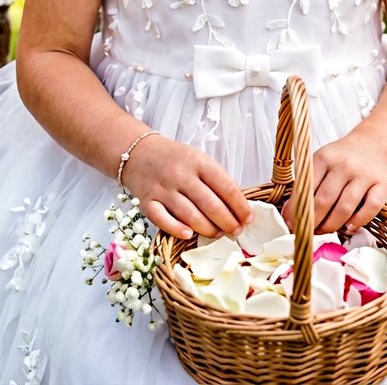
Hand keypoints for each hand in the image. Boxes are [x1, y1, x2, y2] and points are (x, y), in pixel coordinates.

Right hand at [123, 134, 252, 240]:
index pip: (226, 186)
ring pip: (190, 216)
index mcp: (198, 161)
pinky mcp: (147, 202)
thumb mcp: (198, 159)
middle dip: (228, 222)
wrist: (138, 152)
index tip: (248, 218)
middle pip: (210, 204)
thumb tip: (237, 207)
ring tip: (218, 234)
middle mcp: (180, 174)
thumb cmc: (174, 158)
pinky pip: (163, 220)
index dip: (240, 206)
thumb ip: (215, 180)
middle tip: (236, 231)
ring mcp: (163, 189)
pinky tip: (189, 234)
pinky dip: (177, 230)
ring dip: (208, 229)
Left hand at [281, 133, 386, 235]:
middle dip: (313, 222)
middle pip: (324, 200)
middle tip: (308, 233)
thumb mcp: (321, 163)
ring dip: (332, 225)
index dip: (297, 209)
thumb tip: (288, 214)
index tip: (291, 224)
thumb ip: (306, 185)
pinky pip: (370, 208)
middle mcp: (343, 165)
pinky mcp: (382, 184)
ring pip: (344, 207)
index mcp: (324, 158)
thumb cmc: (342, 158)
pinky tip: (349, 227)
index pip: (306, 188)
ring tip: (325, 231)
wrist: (374, 144)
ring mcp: (363, 174)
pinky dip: (358, 222)